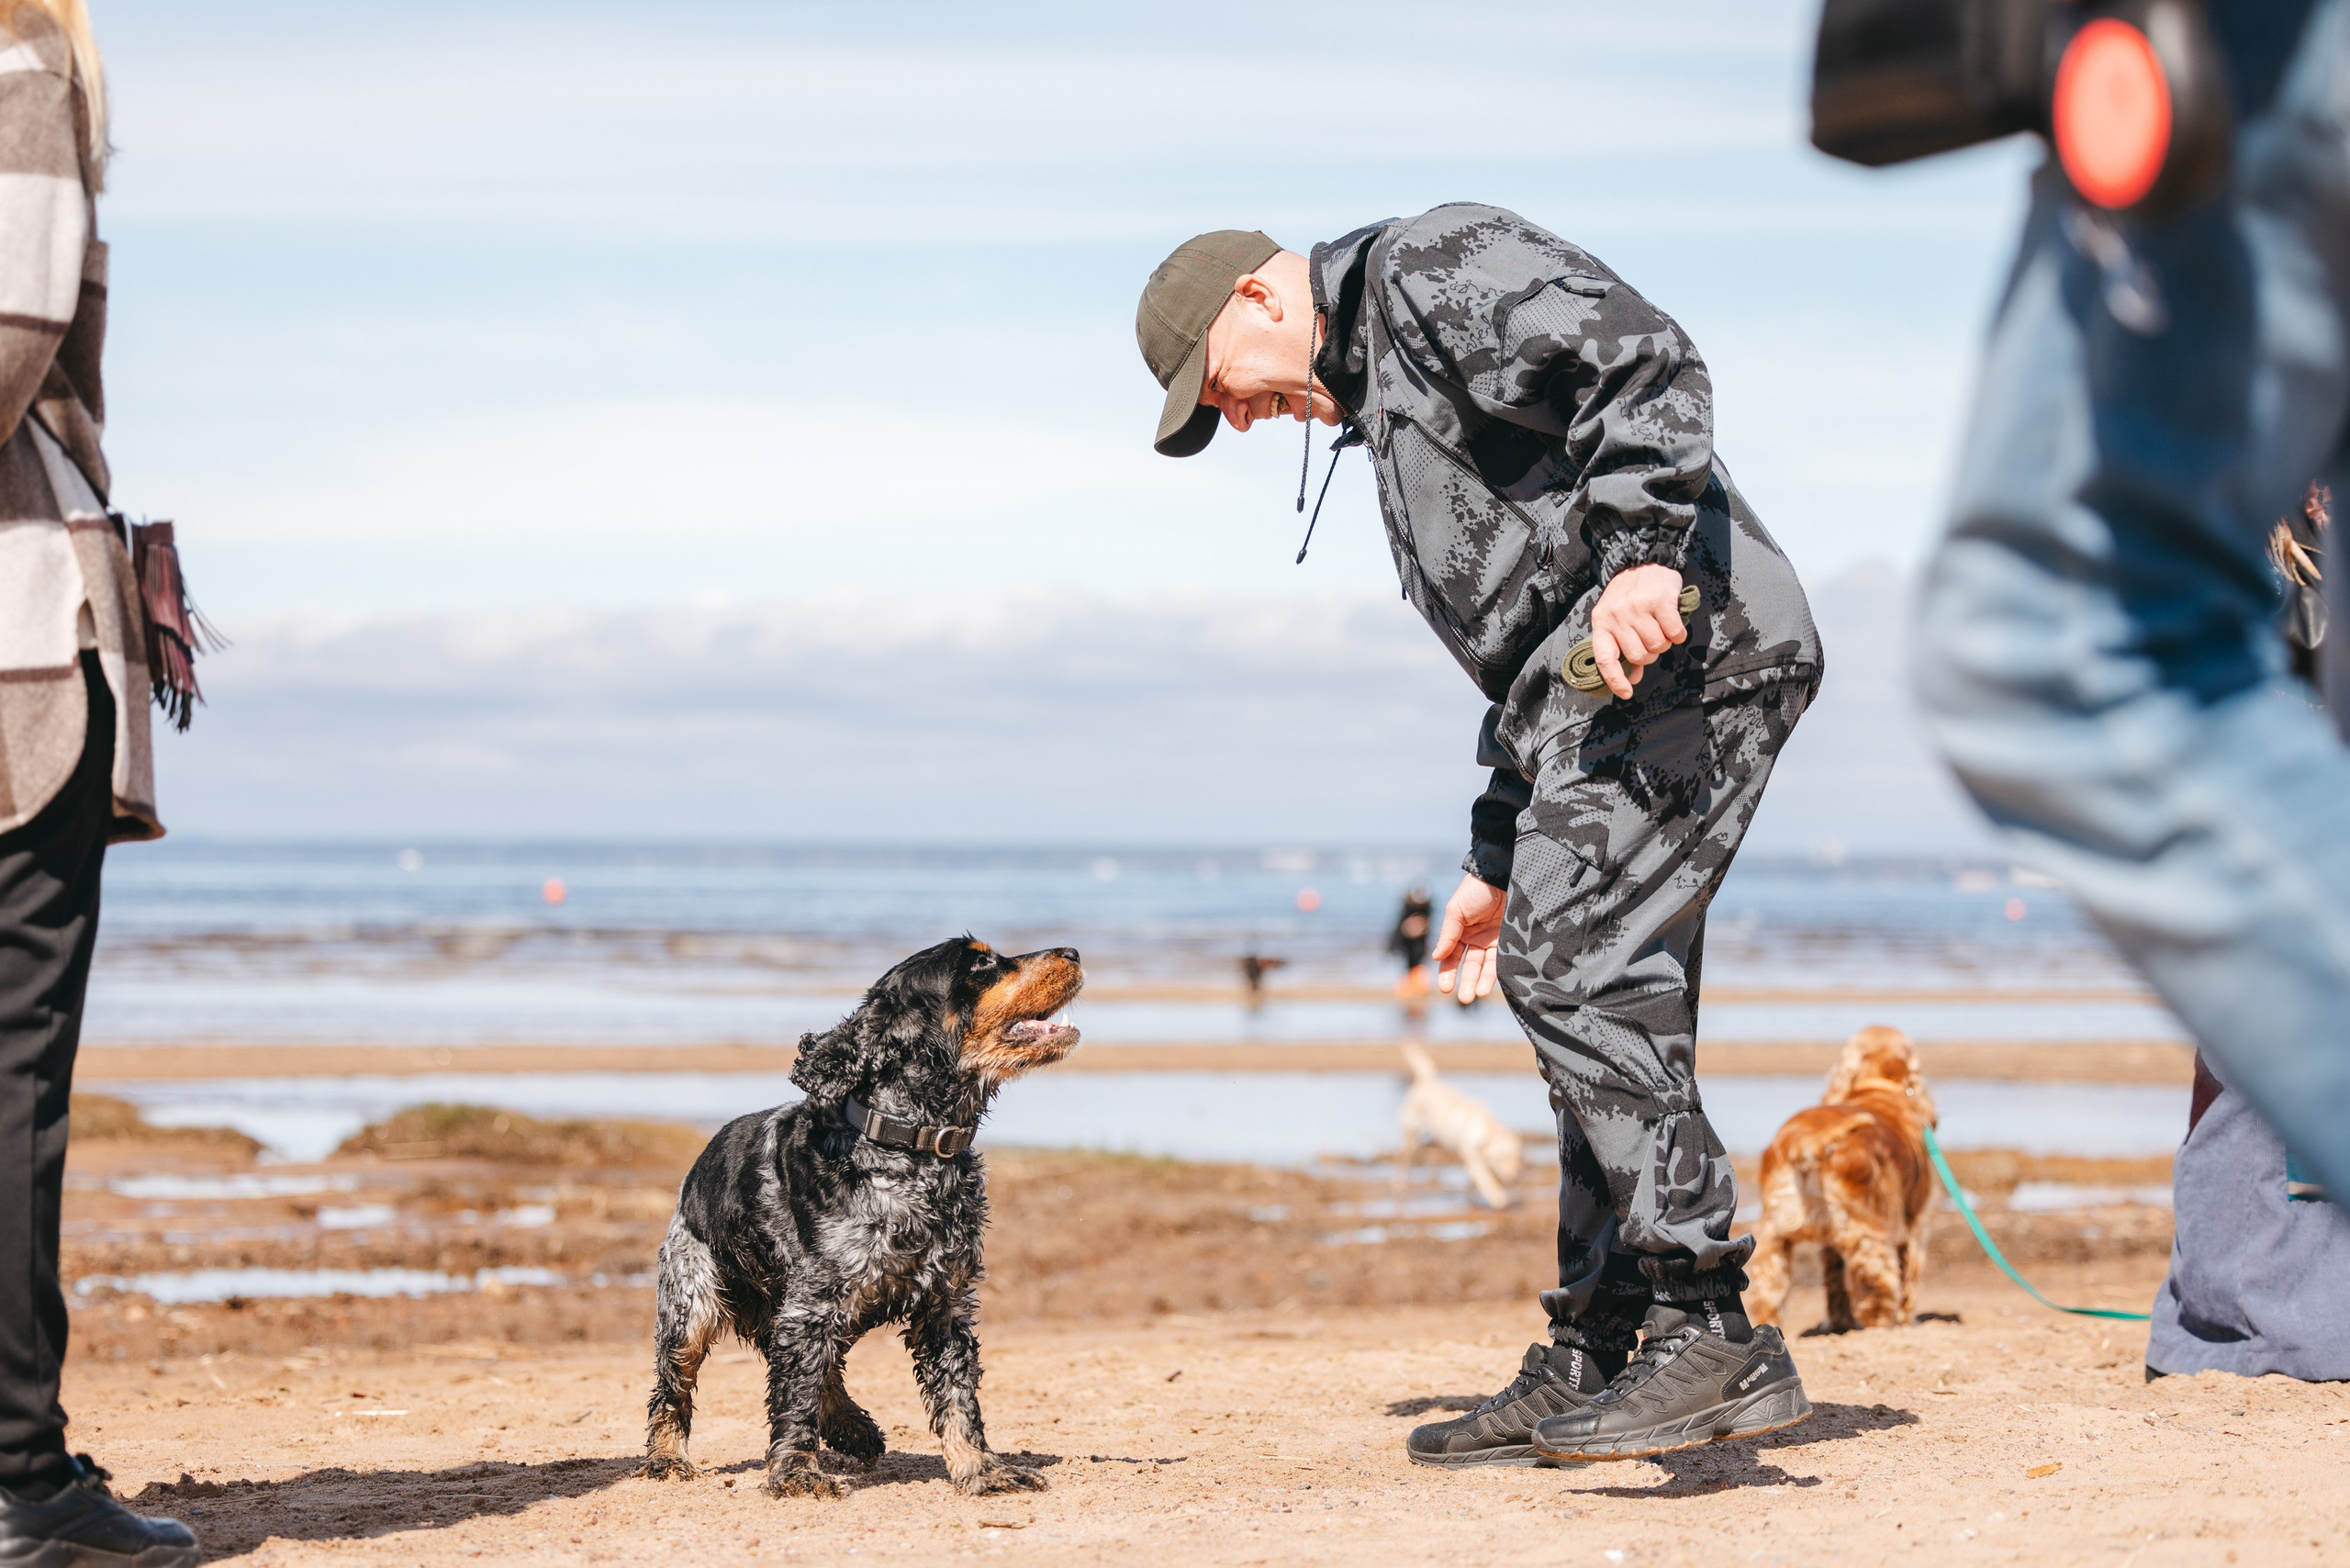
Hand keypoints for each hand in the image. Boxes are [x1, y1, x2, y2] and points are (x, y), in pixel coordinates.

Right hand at [1431, 872, 1505, 1004]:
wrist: (1503, 874)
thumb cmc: (1476, 889)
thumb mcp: (1456, 910)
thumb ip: (1448, 935)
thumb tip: (1436, 958)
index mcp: (1460, 932)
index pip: (1451, 957)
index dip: (1447, 972)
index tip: (1445, 988)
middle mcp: (1477, 939)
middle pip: (1469, 966)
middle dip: (1465, 982)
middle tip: (1463, 999)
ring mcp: (1494, 941)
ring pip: (1485, 967)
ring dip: (1480, 982)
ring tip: (1475, 995)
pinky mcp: (1510, 941)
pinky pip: (1501, 961)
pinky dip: (1494, 973)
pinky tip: (1488, 984)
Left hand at [1589, 564, 1686, 699]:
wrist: (1643, 560)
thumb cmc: (1631, 596)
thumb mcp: (1618, 619)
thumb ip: (1624, 648)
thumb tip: (1632, 678)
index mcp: (1602, 622)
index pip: (1605, 659)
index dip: (1615, 679)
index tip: (1626, 693)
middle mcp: (1617, 615)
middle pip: (1639, 656)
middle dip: (1651, 654)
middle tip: (1653, 638)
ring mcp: (1637, 608)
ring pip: (1658, 646)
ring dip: (1665, 642)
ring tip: (1661, 626)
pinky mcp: (1660, 601)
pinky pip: (1675, 634)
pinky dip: (1678, 634)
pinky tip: (1672, 621)